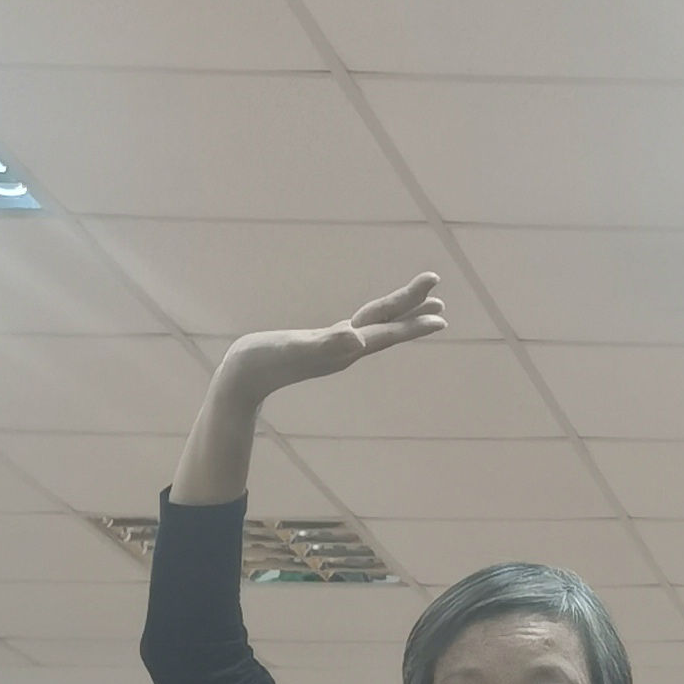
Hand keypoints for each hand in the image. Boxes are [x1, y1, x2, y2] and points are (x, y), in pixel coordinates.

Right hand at [216, 275, 446, 407]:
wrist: (241, 381)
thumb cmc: (263, 362)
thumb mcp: (295, 348)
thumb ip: (326, 345)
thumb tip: (357, 340)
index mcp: (345, 348)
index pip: (387, 330)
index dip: (414, 318)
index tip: (440, 308)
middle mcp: (345, 350)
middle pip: (387, 328)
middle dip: (414, 314)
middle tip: (441, 302)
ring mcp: (333, 349)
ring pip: (374, 330)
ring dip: (398, 319)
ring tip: (420, 309)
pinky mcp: (320, 347)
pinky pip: (355, 331)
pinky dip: (369, 323)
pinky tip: (367, 324)